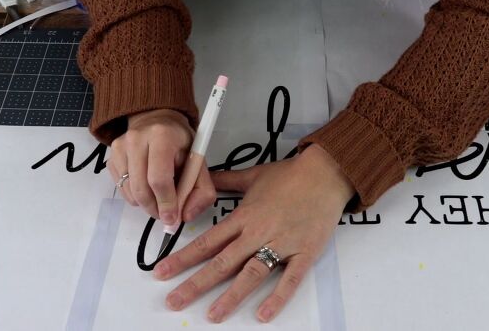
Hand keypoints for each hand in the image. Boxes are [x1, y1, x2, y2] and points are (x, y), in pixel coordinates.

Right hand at [107, 108, 215, 224]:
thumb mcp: (198, 160)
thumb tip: (185, 217)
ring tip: (158, 199)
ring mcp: (120, 147)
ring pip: (130, 192)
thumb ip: (201, 189)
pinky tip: (146, 186)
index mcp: (162, 136)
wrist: (156, 121)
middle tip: (166, 215)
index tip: (173, 218)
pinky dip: (134, 196)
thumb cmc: (179, 143)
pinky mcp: (110, 157)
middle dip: (155, 208)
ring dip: (145, 204)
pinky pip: (120, 188)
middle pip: (142, 189)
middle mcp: (137, 139)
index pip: (159, 178)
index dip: (166, 203)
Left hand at [153, 144, 354, 322]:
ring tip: (213, 315)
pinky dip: (277, 298)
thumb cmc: (291, 175)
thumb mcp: (254, 175)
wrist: (327, 173)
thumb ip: (226, 180)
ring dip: (231, 296)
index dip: (183, 258)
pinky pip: (290, 279)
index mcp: (244, 216)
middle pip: (222, 262)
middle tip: (174, 301)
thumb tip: (204, 177)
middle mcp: (258, 232)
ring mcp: (282, 244)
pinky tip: (263, 315)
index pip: (207, 241)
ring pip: (252, 273)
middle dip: (196, 283)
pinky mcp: (305, 253)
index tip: (162, 273)